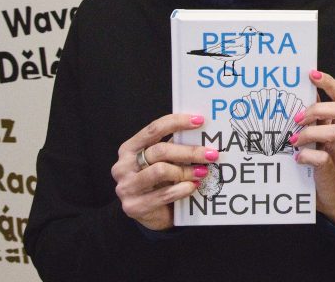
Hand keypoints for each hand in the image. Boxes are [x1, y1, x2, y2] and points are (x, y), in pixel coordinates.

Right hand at [111, 113, 217, 230]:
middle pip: (160, 151)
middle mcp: (123, 166)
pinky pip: (164, 194)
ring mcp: (127, 187)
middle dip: (189, 151)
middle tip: (211, 154)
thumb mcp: (163, 161)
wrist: (150, 214)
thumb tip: (202, 132)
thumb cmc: (158, 182)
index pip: (153, 129)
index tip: (200, 121)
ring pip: (161, 171)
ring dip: (187, 171)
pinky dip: (182, 189)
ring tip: (203, 172)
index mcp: (129, 149)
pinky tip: (193, 186)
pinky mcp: (134, 207)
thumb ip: (174, 146)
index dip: (177, 122)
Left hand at [290, 69, 334, 222]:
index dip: (329, 83)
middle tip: (299, 118)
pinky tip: (297, 157)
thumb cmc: (327, 160)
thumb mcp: (324, 136)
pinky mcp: (333, 171)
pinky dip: (307, 156)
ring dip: (310, 133)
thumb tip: (301, 94)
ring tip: (294, 140)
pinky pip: (323, 159)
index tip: (312, 74)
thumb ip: (317, 118)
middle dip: (319, 109)